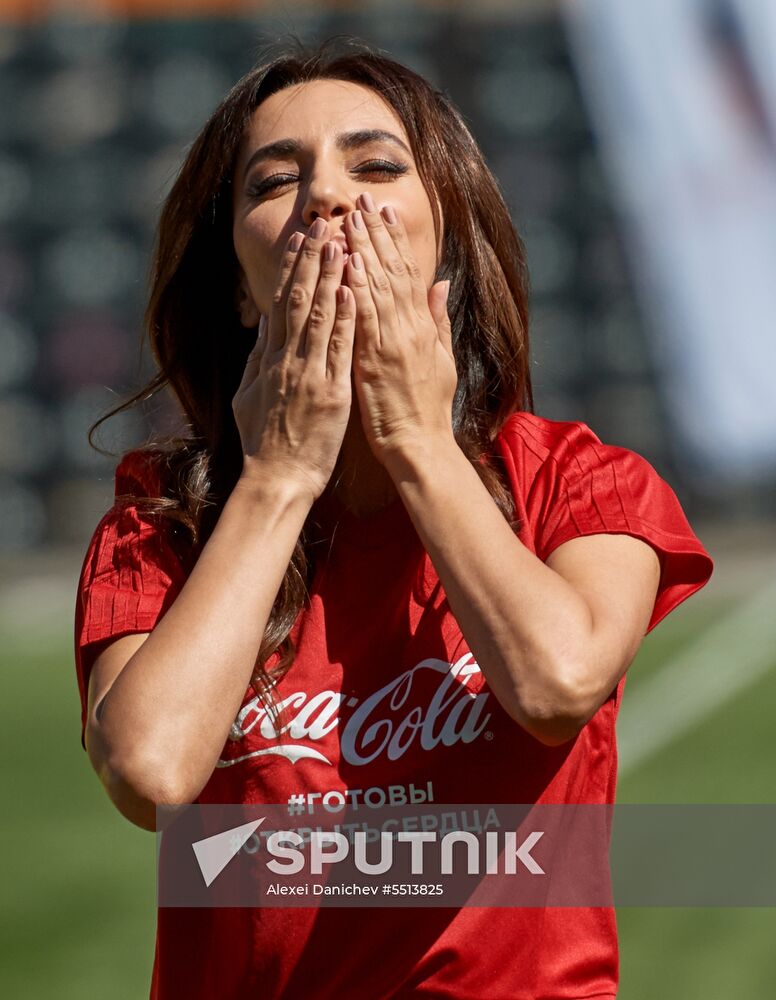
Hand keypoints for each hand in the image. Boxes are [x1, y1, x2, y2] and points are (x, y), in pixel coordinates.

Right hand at [231, 220, 355, 500]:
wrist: (276, 479)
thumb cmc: (263, 442)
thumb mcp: (248, 395)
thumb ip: (256, 358)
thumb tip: (263, 323)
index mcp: (269, 361)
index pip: (281, 304)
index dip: (293, 270)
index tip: (302, 241)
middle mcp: (287, 362)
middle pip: (298, 302)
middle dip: (312, 262)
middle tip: (323, 226)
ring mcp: (308, 376)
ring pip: (318, 318)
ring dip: (329, 279)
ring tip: (340, 244)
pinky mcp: (330, 394)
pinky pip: (338, 351)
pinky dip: (343, 319)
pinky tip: (349, 292)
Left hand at [342, 194, 457, 467]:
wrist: (419, 444)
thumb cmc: (427, 408)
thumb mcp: (441, 360)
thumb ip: (439, 320)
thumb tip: (442, 284)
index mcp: (421, 328)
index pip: (408, 274)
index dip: (395, 241)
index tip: (384, 212)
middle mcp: (409, 329)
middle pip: (393, 272)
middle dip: (377, 234)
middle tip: (364, 200)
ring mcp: (394, 343)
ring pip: (379, 287)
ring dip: (366, 250)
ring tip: (353, 218)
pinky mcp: (377, 361)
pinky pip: (367, 319)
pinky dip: (360, 289)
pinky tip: (351, 263)